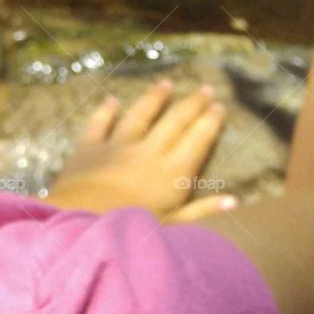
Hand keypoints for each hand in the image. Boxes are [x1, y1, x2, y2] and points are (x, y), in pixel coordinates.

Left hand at [48, 80, 236, 219]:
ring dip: (155, 98)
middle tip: (206, 88)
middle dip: (193, 103)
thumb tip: (234, 201)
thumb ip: (202, 211)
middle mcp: (148, 152)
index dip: (210, 122)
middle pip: (174, 121)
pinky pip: (99, 124)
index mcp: (171, 173)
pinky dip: (105, 111)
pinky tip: (112, 100)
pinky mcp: (89, 148)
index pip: (197, 140)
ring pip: (140, 115)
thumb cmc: (131, 230)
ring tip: (167, 83)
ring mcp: (117, 147)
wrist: (79, 224)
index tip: (220, 106)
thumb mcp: (173, 228)